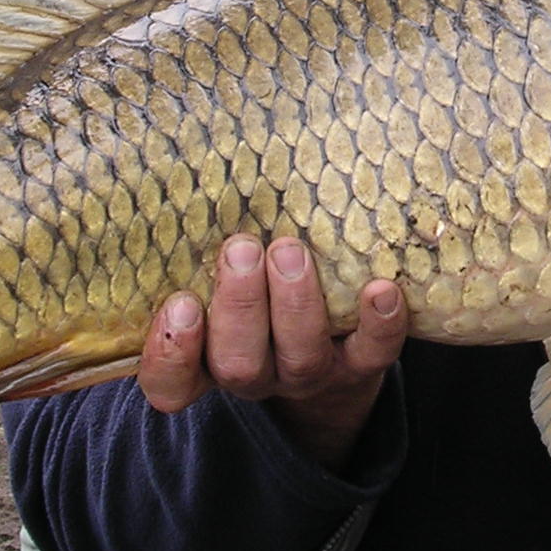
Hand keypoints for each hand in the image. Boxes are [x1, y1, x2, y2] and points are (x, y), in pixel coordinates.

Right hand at [136, 235, 407, 470]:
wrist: (330, 348)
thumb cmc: (255, 292)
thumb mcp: (216, 277)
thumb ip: (197, 250)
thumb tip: (173, 168)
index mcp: (206, 359)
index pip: (170, 382)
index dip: (170, 353)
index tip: (180, 303)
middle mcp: (255, 373)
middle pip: (238, 364)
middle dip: (240, 306)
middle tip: (241, 249)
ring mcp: (309, 373)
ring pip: (300, 357)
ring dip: (296, 304)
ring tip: (291, 251)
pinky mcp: (361, 365)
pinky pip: (373, 353)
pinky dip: (379, 323)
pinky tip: (380, 288)